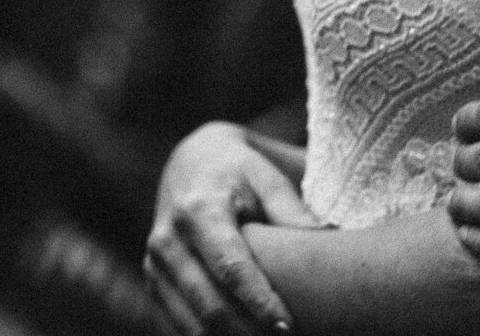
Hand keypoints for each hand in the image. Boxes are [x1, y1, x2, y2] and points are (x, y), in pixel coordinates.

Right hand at [146, 120, 319, 335]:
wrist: (189, 161)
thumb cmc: (237, 170)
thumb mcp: (264, 176)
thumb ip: (290, 207)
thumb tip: (326, 234)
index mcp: (198, 211)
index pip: (230, 268)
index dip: (259, 302)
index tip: (287, 326)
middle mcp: (168, 241)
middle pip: (209, 304)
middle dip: (247, 333)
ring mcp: (154, 264)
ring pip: (190, 323)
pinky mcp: (153, 281)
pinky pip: (178, 323)